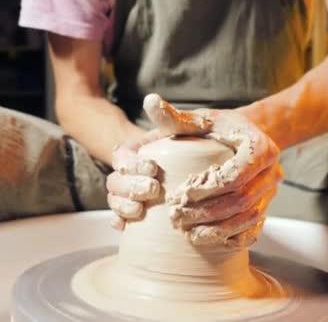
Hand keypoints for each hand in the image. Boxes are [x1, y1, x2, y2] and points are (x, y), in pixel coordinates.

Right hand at [105, 94, 214, 229]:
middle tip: (153, 190)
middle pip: (114, 182)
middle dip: (129, 187)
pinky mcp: (141, 214)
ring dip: (122, 207)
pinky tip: (127, 229)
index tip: (152, 167)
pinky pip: (122, 220)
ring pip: (115, 201)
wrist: (213, 162)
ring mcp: (133, 194)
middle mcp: (130, 173)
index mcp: (136, 153)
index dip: (131, 165)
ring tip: (140, 211)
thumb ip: (170, 118)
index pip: (122, 158)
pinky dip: (121, 224)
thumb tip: (151, 99)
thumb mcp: (186, 129)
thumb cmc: (198, 144)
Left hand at [160, 99, 282, 247]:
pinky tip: (209, 241)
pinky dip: (233, 238)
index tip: (181, 194)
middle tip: (177, 218)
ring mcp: (271, 192)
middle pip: (241, 200)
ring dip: (218, 229)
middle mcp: (271, 172)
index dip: (209, 188)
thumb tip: (150, 101)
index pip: (235, 174)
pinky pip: (255, 229)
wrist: (247, 136)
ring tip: (188, 234)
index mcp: (259, 148)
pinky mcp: (266, 207)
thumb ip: (175, 116)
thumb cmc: (219, 128)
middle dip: (208, 212)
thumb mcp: (200, 119)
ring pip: (248, 218)